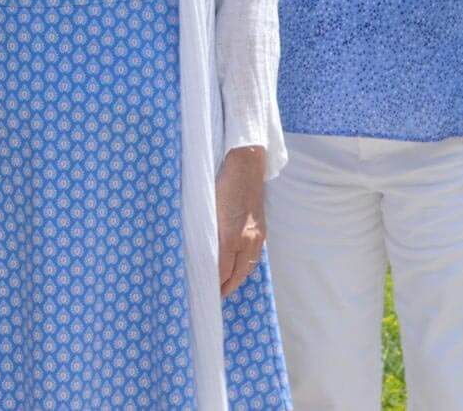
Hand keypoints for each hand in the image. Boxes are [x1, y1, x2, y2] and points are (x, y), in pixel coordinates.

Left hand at [216, 146, 265, 297]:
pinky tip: (238, 269)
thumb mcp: (208, 209)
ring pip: (247, 267)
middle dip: (226, 287)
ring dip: (236, 279)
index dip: (215, 283)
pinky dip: (245, 267)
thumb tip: (200, 251)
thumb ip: (207, 232)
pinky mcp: (262, 231)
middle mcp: (247, 239)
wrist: (246, 166)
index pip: (222, 269)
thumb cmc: (221, 184)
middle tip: (215, 295)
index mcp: (231, 235)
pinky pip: (254, 257)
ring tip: (225, 286)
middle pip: (237, 273)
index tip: (206, 292)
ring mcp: (258, 236)